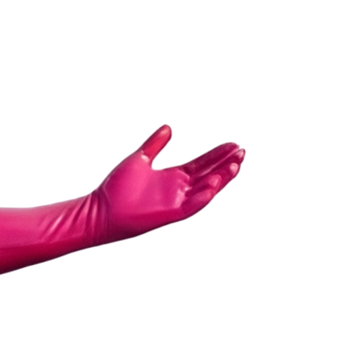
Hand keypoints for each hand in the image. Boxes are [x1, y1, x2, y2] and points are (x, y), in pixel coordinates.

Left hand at [85, 127, 244, 238]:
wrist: (100, 209)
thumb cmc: (117, 188)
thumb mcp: (140, 159)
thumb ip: (155, 144)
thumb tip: (168, 126)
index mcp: (174, 176)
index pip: (202, 164)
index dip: (218, 155)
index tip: (234, 144)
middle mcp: (179, 189)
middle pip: (209, 174)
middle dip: (225, 164)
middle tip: (241, 152)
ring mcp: (176, 201)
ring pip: (205, 190)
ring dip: (220, 179)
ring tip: (234, 165)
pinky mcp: (170, 213)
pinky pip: (191, 206)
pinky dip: (202, 196)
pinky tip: (213, 184)